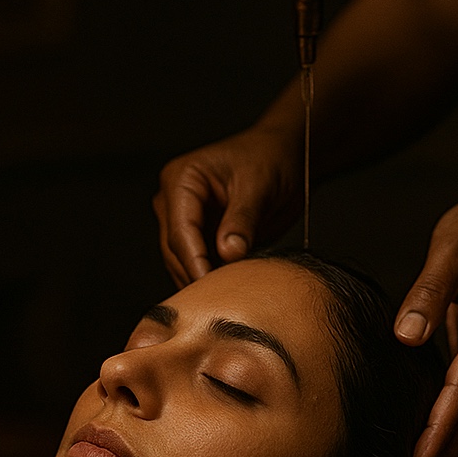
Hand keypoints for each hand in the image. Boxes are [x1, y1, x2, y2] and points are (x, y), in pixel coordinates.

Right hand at [154, 126, 301, 286]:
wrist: (283, 156)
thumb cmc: (269, 159)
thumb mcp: (259, 186)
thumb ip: (242, 220)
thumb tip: (228, 253)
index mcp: (181, 180)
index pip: (181, 231)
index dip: (196, 262)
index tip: (211, 287)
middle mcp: (174, 200)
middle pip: (177, 250)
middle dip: (198, 274)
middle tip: (224, 300)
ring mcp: (184, 218)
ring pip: (183, 261)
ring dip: (204, 278)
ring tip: (230, 297)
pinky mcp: (199, 234)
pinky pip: (199, 261)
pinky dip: (213, 276)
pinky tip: (231, 288)